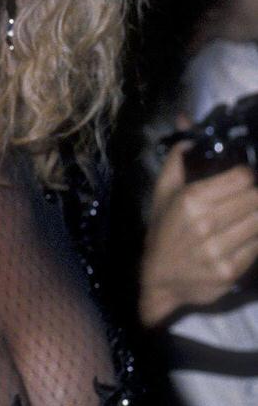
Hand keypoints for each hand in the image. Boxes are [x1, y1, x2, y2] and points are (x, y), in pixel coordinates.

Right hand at [139, 140, 257, 325]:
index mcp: (190, 200)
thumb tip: (186, 125)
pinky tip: (244, 234)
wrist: (158, 279)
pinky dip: (256, 238)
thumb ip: (177, 159)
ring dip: (257, 216)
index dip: (247, 175)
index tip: (243, 178)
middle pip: (256, 198)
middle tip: (246, 197)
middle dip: (255, 195)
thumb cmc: (163, 231)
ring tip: (245, 214)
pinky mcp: (230, 271)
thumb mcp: (163, 193)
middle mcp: (205, 223)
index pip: (242, 177)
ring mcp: (218, 249)